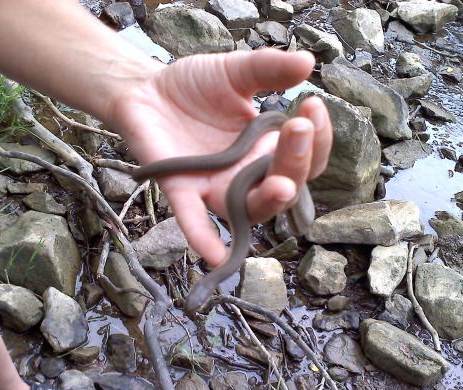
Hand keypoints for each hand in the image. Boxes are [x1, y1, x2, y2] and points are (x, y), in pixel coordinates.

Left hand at [106, 48, 332, 266]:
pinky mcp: (182, 189)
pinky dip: (203, 236)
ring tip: (281, 184)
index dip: (317, 139)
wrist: (146, 89)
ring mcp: (216, 186)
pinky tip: (216, 256)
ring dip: (269, 200)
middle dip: (297, 162)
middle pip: (285, 187)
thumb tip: (307, 62)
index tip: (312, 106)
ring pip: (251, 208)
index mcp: (267, 150)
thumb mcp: (236, 71)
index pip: (306, 158)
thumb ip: (268, 68)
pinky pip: (194, 219)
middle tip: (298, 127)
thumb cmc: (195, 87)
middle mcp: (248, 174)